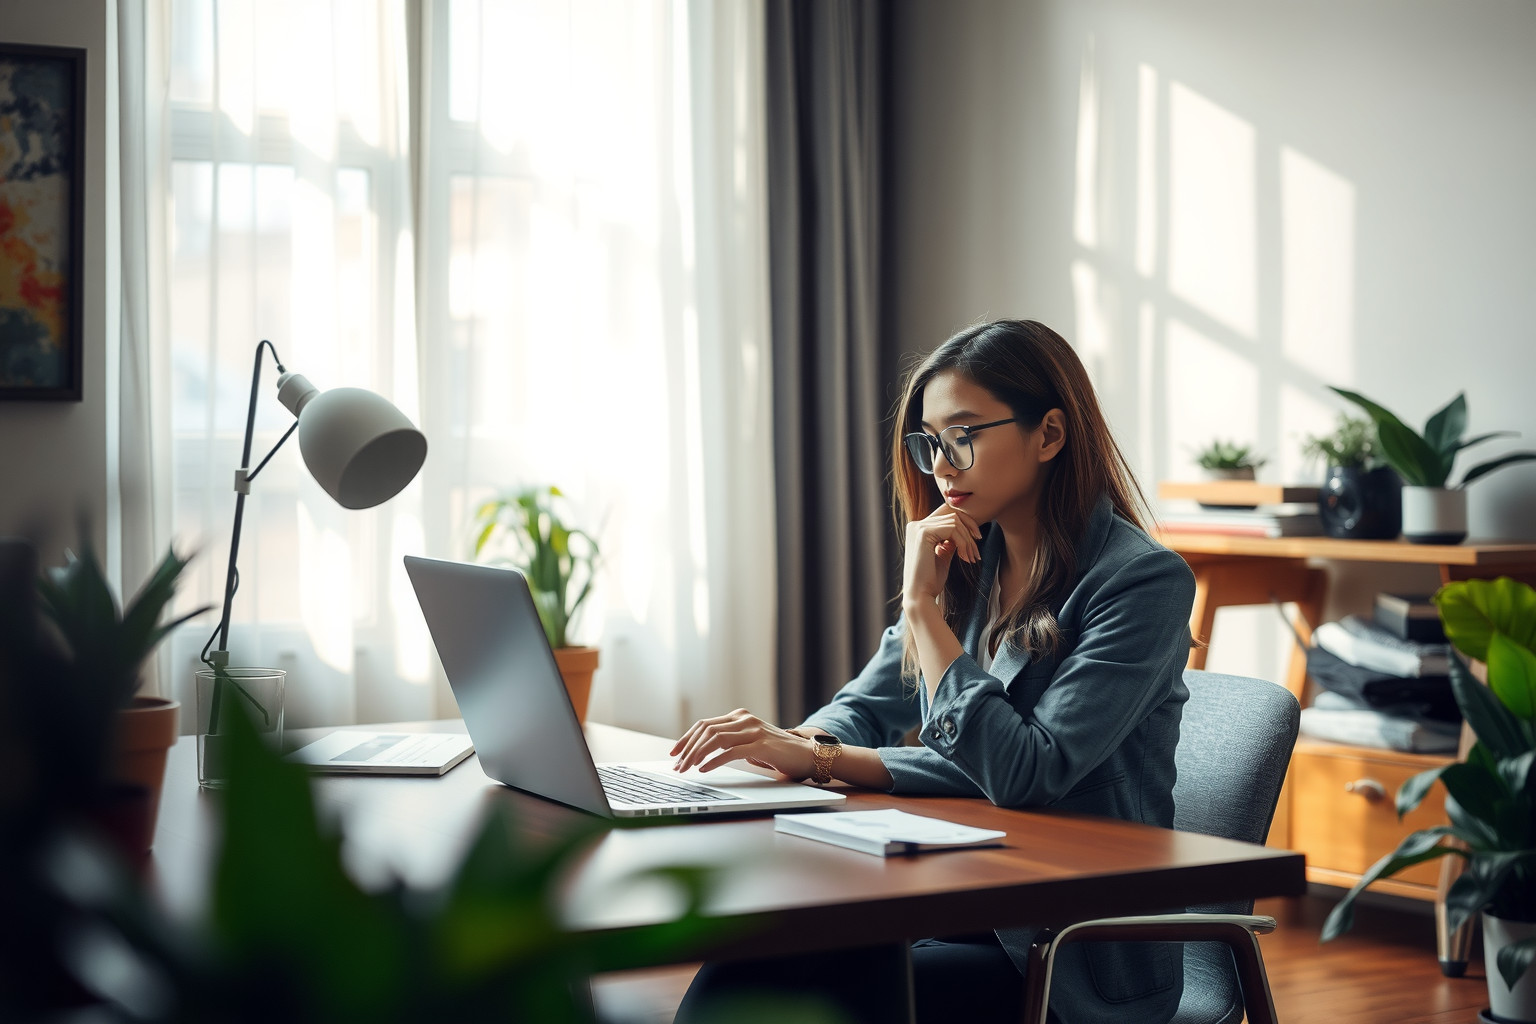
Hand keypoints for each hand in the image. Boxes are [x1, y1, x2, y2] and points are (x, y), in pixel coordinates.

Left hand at [669, 709, 816, 777]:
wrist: (808, 755)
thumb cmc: (778, 753)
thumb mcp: (750, 744)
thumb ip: (731, 743)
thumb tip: (704, 753)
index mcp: (739, 717)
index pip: (705, 724)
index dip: (686, 738)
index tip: (674, 752)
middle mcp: (744, 720)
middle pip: (706, 730)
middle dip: (687, 748)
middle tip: (677, 765)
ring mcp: (753, 730)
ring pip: (715, 739)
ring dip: (696, 754)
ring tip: (687, 768)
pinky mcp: (760, 744)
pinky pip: (730, 751)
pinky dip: (713, 761)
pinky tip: (704, 769)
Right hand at [903, 503, 981, 606]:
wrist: (920, 596)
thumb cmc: (931, 580)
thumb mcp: (943, 555)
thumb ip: (949, 541)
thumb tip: (962, 531)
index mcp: (918, 529)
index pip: (946, 513)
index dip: (965, 523)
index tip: (976, 539)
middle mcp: (916, 525)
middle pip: (952, 513)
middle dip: (969, 529)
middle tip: (976, 552)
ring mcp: (918, 527)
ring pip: (954, 521)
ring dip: (967, 540)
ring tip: (970, 558)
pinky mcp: (923, 533)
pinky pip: (952, 529)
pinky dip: (963, 542)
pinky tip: (964, 557)